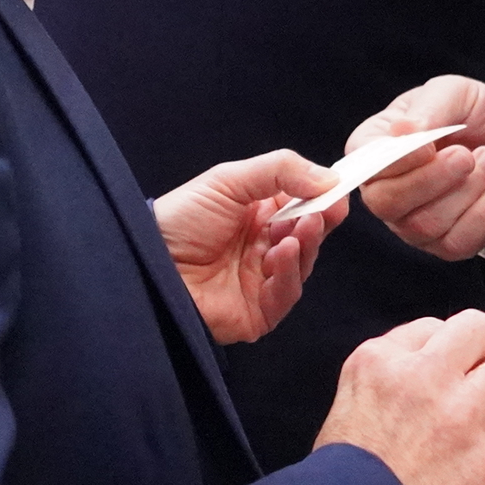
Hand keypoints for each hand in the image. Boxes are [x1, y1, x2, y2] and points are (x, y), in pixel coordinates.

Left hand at [153, 150, 344, 345]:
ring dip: (304, 245)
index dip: (322, 199)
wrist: (145, 263)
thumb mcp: (228, 180)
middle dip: (316, 222)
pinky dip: (289, 274)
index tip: (339, 189)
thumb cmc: (180, 219)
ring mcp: (261, 282)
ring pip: (302, 265)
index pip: (304, 207)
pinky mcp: (257, 312)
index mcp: (258, 216)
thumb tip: (330, 177)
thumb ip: (280, 171)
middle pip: (308, 237)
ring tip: (298, 229)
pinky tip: (280, 254)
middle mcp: (263, 248)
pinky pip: (285, 295)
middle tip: (322, 210)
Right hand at [317, 310, 484, 484]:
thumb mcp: (345, 414)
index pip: (432, 327)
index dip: (444, 356)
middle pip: (480, 329)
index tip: (442, 380)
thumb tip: (420, 380)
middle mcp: (421, 378)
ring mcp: (460, 414)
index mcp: (377, 363)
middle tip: (475, 393)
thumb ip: (386, 385)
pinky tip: (481, 477)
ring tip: (481, 434)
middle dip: (484, 357)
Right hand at [350, 76, 484, 260]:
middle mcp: (385, 188)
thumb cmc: (473, 113)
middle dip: (431, 179)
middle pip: (385, 202)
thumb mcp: (455, 92)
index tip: (429, 146)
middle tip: (466, 155)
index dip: (394, 161)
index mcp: (375, 146)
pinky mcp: (445, 244)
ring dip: (468, 190)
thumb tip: (401, 132)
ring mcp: (412, 222)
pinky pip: (456, 243)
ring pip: (425, 224)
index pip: (364, 163)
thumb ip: (429, 107)